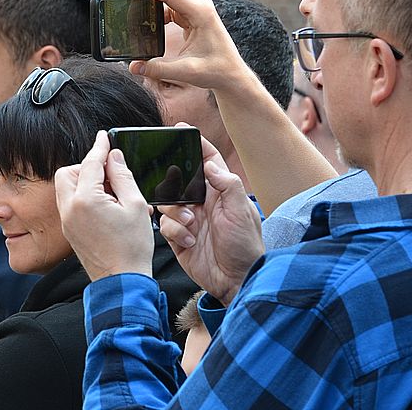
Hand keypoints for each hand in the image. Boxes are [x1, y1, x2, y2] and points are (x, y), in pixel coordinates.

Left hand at [55, 132, 155, 280]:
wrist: (121, 281)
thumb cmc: (132, 247)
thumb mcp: (136, 206)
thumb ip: (123, 176)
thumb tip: (114, 157)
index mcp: (86, 199)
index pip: (91, 162)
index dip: (100, 147)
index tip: (104, 137)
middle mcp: (70, 208)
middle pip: (68, 172)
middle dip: (86, 166)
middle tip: (109, 172)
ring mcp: (66, 220)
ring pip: (66, 187)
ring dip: (83, 181)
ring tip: (109, 190)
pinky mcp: (69, 230)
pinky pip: (69, 202)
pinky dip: (81, 196)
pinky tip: (103, 203)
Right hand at [124, 0, 252, 93]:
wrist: (232, 74)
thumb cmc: (216, 70)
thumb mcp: (186, 71)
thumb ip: (157, 69)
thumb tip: (133, 67)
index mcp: (201, 12)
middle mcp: (199, 5)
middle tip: (125, 0)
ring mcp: (197, 8)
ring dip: (150, 0)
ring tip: (132, 9)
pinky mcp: (192, 14)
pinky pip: (170, 5)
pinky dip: (156, 9)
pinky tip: (146, 19)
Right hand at [156, 133, 262, 305]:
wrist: (237, 281)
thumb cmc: (246, 246)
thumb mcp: (242, 212)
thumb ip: (227, 185)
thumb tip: (210, 164)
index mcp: (220, 192)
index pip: (206, 161)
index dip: (195, 144)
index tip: (181, 129)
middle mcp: (203, 203)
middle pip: (178, 179)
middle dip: (173, 184)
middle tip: (179, 192)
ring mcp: (189, 219)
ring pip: (167, 202)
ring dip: (175, 211)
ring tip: (190, 223)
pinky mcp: (178, 237)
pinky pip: (165, 224)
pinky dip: (174, 230)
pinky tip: (188, 240)